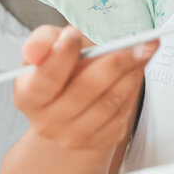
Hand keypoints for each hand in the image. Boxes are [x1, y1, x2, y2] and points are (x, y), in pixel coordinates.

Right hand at [12, 25, 157, 153]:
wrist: (68, 108)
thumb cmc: (58, 70)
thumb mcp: (47, 48)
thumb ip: (43, 42)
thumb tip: (35, 51)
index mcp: (29, 96)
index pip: (46, 78)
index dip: (62, 55)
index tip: (75, 33)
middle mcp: (48, 121)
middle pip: (85, 90)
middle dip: (115, 62)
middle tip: (137, 42)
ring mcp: (74, 135)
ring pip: (108, 102)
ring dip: (131, 74)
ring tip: (144, 51)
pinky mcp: (99, 140)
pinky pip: (121, 113)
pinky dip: (133, 89)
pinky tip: (137, 70)